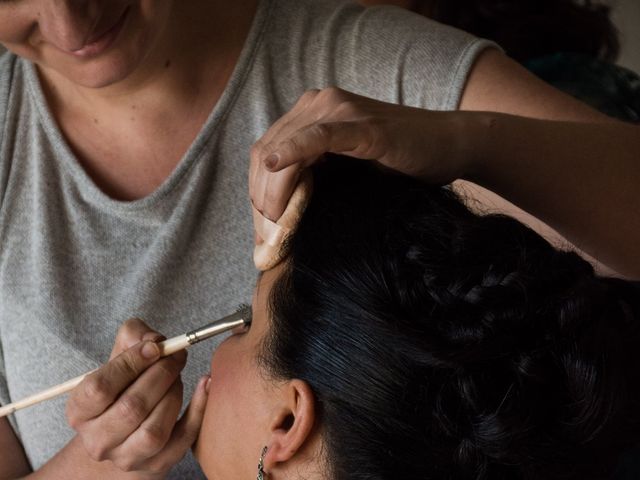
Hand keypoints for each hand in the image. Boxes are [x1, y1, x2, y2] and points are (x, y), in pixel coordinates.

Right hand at [66, 318, 208, 478]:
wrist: (127, 433)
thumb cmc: (123, 388)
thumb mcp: (118, 358)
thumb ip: (132, 336)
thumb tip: (154, 339)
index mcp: (80, 411)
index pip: (99, 388)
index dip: (130, 363)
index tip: (153, 347)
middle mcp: (98, 440)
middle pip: (131, 408)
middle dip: (160, 375)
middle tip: (176, 356)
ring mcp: (127, 457)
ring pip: (154, 429)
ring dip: (174, 394)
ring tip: (177, 376)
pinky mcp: (157, 463)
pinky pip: (183, 439)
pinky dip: (198, 409)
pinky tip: (205, 385)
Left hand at [250, 87, 469, 220]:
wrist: (450, 145)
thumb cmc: (400, 163)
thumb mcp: (345, 171)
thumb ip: (313, 180)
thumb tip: (276, 221)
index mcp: (312, 113)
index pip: (266, 152)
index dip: (257, 192)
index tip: (262, 231)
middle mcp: (320, 104)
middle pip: (267, 152)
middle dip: (261, 198)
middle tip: (268, 237)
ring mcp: (341, 110)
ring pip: (286, 147)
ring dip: (273, 189)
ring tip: (276, 224)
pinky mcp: (364, 126)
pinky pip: (320, 136)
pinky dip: (294, 150)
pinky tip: (275, 166)